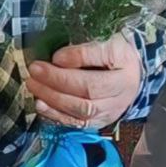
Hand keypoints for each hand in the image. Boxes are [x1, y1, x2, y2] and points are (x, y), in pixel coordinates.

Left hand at [26, 33, 141, 128]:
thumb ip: (85, 49)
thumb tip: (58, 59)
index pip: (103, 58)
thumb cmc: (114, 58)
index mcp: (124, 63)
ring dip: (53, 98)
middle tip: (35, 69)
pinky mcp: (98, 122)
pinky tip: (40, 104)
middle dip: (57, 80)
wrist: (132, 80)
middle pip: (89, 89)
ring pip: (82, 109)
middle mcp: (121, 90)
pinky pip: (76, 123)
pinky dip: (55, 114)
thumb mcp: (106, 44)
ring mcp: (110, 110)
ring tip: (33, 84)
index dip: (78, 57)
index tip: (56, 56)